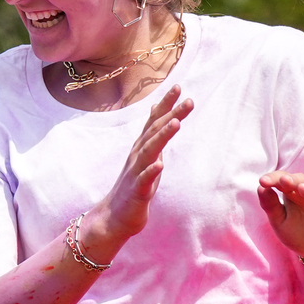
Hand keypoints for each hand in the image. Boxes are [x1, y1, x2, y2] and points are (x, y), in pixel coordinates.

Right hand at [81, 86, 193, 257]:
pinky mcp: (136, 191)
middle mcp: (137, 156)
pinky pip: (144, 180)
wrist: (115, 216)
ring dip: (162, 136)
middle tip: (188, 100)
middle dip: (171, 114)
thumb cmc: (134, 186)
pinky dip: (151, 172)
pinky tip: (160, 165)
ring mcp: (136, 172)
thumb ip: (154, 135)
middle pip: (154, 131)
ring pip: (150, 151)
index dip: (166, 104)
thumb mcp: (146, 157)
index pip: (154, 121)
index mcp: (142, 148)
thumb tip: (161, 113)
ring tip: (176, 123)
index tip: (179, 87)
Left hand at [257, 171, 303, 268]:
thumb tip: (261, 187)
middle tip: (283, 181)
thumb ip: (270, 206)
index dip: (274, 179)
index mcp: (292, 195)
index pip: (283, 181)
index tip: (263, 182)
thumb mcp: (280, 223)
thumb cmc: (297, 235)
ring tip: (302, 190)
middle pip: (302, 181)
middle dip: (293, 180)